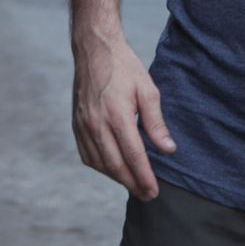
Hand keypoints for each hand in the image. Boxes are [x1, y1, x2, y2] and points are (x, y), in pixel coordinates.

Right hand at [72, 29, 175, 199]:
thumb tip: (168, 149)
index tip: (154, 191)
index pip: (133, 156)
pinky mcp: (76, 124)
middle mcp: (97, 124)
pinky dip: (100, 167)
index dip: (144, 177)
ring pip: (100, 164)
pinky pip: (86, 155)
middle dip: (133, 184)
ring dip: (117, 179)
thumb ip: (156, 123)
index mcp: (117, 115)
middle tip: (147, 195)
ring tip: (133, 184)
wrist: (94, 50)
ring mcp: (83, 125)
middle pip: (116, 166)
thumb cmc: (124, 68)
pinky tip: (112, 169)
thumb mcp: (147, 90)